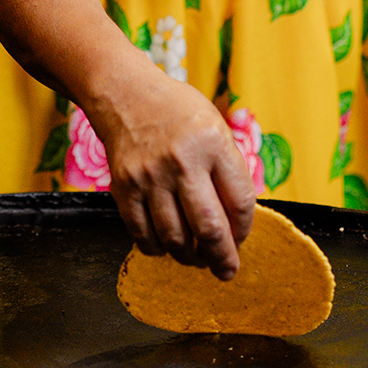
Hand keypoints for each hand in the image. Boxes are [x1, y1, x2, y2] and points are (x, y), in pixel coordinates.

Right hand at [89, 69, 256, 280]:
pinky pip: (143, 236)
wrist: (127, 96)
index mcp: (212, 143)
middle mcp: (181, 161)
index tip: (241, 238)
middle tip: (227, 271)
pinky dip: (158, 249)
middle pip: (208, 228)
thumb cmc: (178, 113)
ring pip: (175, 239)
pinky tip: (167, 244)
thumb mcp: (215, 127)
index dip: (244, 229)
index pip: (239, 202)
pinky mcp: (123, 188)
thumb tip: (237, 223)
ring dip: (190, 257)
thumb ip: (228, 171)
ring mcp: (149, 177)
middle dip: (223, 259)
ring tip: (196, 257)